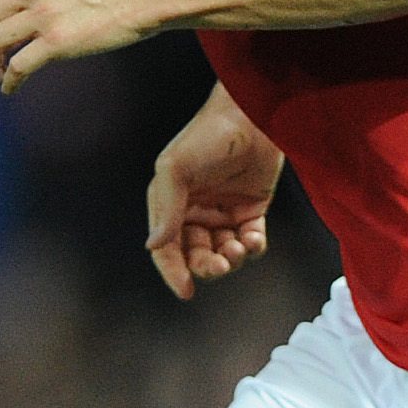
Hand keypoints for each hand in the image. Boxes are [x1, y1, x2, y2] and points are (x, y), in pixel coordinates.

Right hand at [145, 87, 285, 299]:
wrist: (252, 116)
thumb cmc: (208, 135)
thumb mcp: (175, 167)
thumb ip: (166, 208)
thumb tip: (154, 245)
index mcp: (171, 204)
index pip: (167, 248)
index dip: (173, 272)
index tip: (186, 291)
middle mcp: (195, 212)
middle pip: (197, 255)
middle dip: (208, 266)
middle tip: (220, 263)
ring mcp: (224, 212)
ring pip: (224, 252)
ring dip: (231, 258)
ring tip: (238, 247)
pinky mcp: (252, 209)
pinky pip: (250, 241)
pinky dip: (252, 247)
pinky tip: (252, 240)